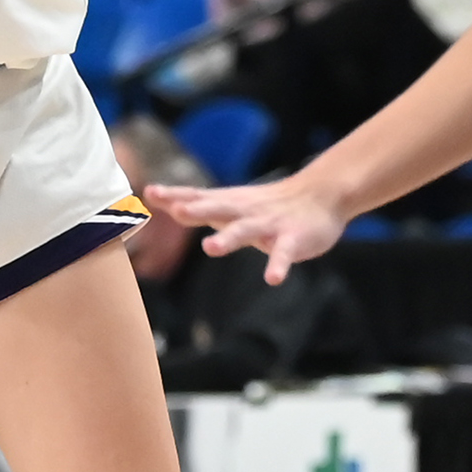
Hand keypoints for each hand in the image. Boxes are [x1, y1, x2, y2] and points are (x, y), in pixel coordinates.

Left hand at [145, 175, 350, 285]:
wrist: (321, 196)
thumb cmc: (268, 204)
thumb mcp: (233, 202)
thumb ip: (202, 204)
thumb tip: (165, 202)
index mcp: (229, 203)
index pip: (198, 196)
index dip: (175, 195)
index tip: (150, 192)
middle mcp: (245, 211)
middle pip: (218, 208)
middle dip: (198, 210)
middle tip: (178, 210)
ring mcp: (269, 225)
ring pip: (246, 230)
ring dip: (228, 238)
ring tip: (210, 248)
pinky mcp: (292, 239)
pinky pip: (284, 254)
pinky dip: (278, 265)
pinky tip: (273, 279)